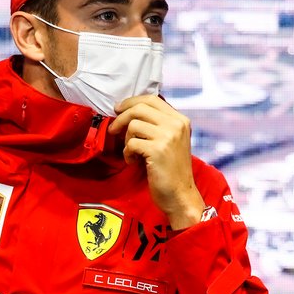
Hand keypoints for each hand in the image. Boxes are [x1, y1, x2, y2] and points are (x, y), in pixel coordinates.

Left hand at [108, 95, 205, 228]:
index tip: (118, 109)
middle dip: (121, 118)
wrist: (180, 194)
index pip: (151, 99)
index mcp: (180, 119)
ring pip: (133, 125)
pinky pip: (131, 143)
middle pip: (139, 108)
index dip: (131, 102)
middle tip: (113, 129)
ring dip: (126, 140)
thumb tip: (128, 111)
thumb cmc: (171, 169)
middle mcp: (176, 125)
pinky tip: (134, 162)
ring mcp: (168, 136)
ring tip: (133, 153)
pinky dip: (128, 153)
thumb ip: (157, 124)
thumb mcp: (171, 140)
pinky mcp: (157, 150)